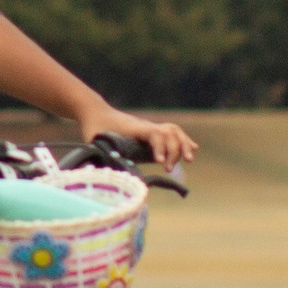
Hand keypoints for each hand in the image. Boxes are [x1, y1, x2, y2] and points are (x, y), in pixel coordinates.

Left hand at [81, 107, 199, 173]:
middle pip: (169, 132)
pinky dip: (183, 141)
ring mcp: (150, 127)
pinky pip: (172, 133)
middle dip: (175, 150)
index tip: (160, 163)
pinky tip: (193, 149)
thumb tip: (110, 175)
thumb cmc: (94, 129)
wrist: (96, 112)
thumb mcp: (95, 143)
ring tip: (189, 160)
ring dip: (183, 145)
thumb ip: (103, 156)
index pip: (154, 134)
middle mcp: (145, 126)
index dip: (160, 148)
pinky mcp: (151, 131)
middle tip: (168, 169)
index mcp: (133, 129)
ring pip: (174, 131)